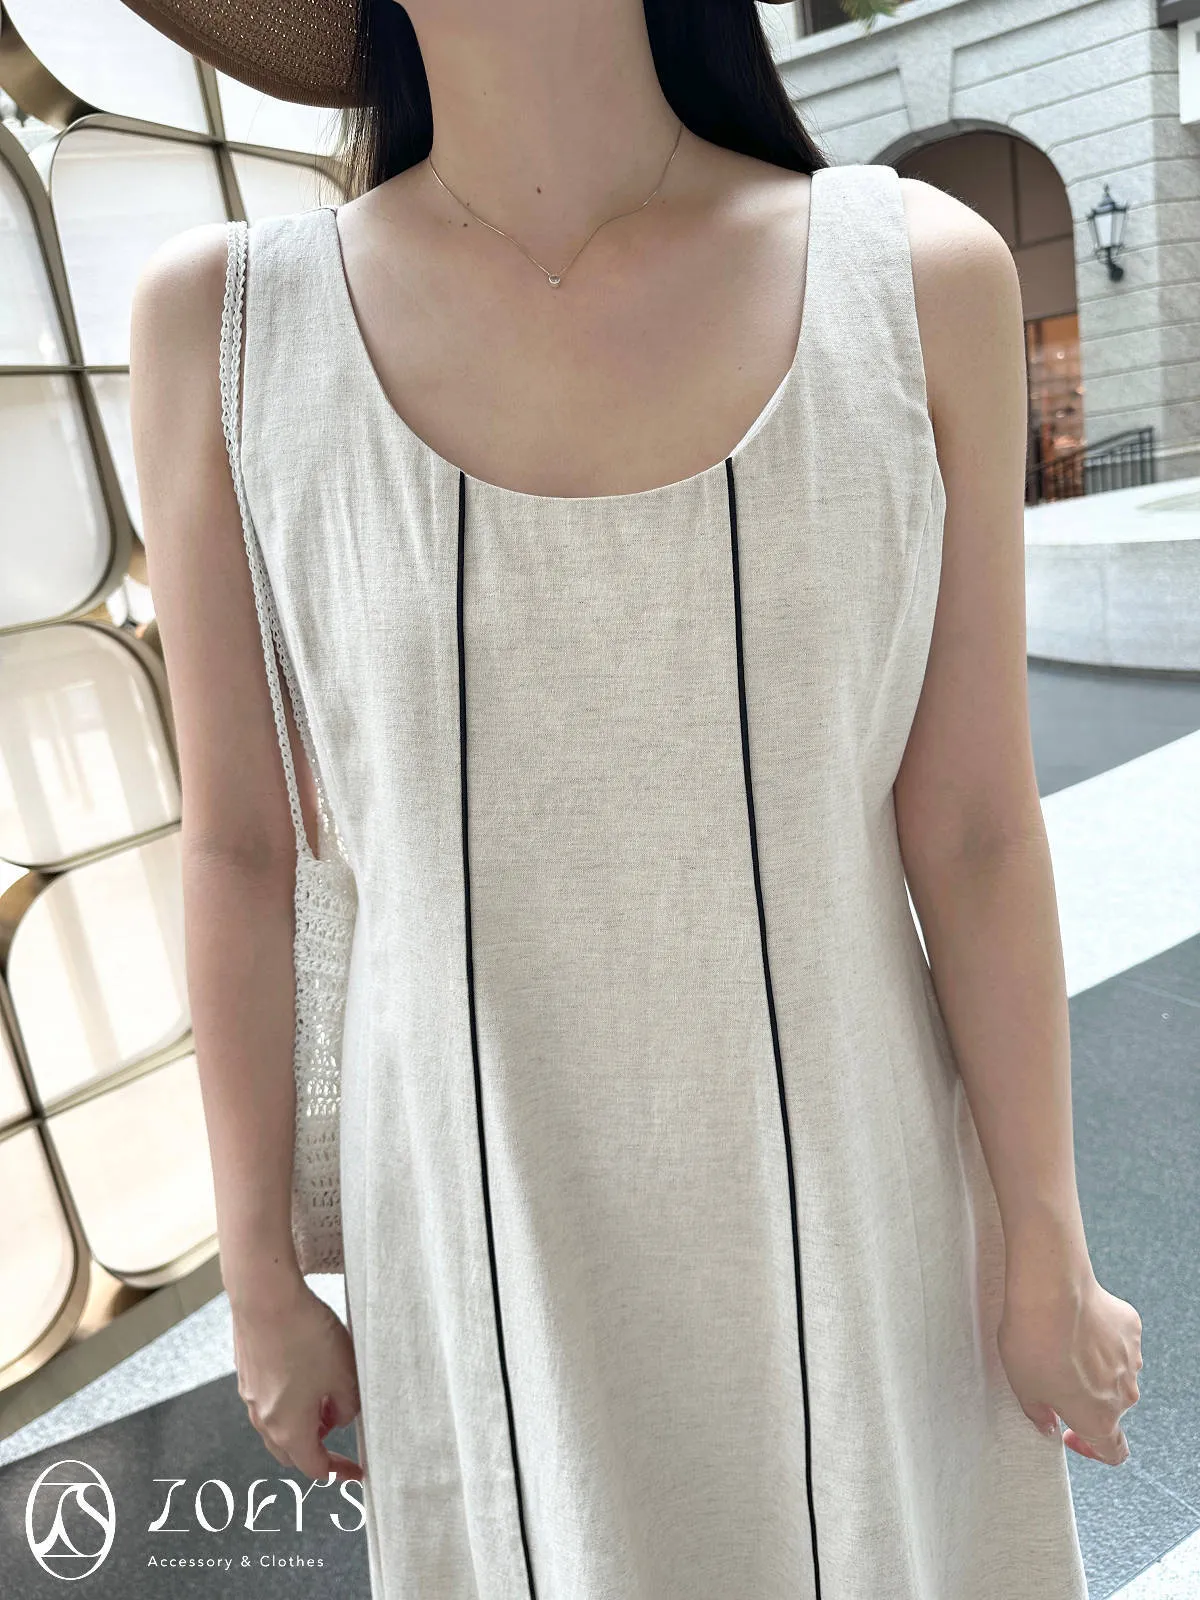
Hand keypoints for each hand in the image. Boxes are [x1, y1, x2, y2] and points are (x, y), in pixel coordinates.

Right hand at [231, 1270, 363, 1481]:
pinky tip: (306, 1375)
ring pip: (278, 1425)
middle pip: (291, 1451)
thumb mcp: (344, 1375)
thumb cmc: (306, 1336)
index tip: (356, 1471)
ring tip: (328, 1399)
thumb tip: (340, 1418)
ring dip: (303, 1423)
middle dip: (316, 1448)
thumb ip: (347, 1407)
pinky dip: (288, 1402)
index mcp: (289, 1429)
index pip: (313, 1467)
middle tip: (340, 1433)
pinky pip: (268, 1400)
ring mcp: (250, 1394)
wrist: (265, 1296)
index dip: (338, 1471)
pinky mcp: (247, 1371)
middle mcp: (263, 1418)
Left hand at [998, 1256, 1142, 1465]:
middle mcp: (1124, 1396)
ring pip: (1115, 1372)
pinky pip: (1118, 1341)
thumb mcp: (1023, 1388)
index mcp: (1099, 1420)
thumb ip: (1039, 1414)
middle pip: (1110, 1407)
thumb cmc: (1034, 1342)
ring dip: (1095, 1365)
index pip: (1112, 1452)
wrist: (1051, 1291)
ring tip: (1062, 1343)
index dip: (1091, 1448)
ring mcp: (1132, 1361)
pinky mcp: (1131, 1330)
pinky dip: (1101, 1337)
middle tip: (1055, 1374)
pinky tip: (1077, 1321)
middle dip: (1086, 1396)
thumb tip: (1047, 1423)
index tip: (1071, 1432)